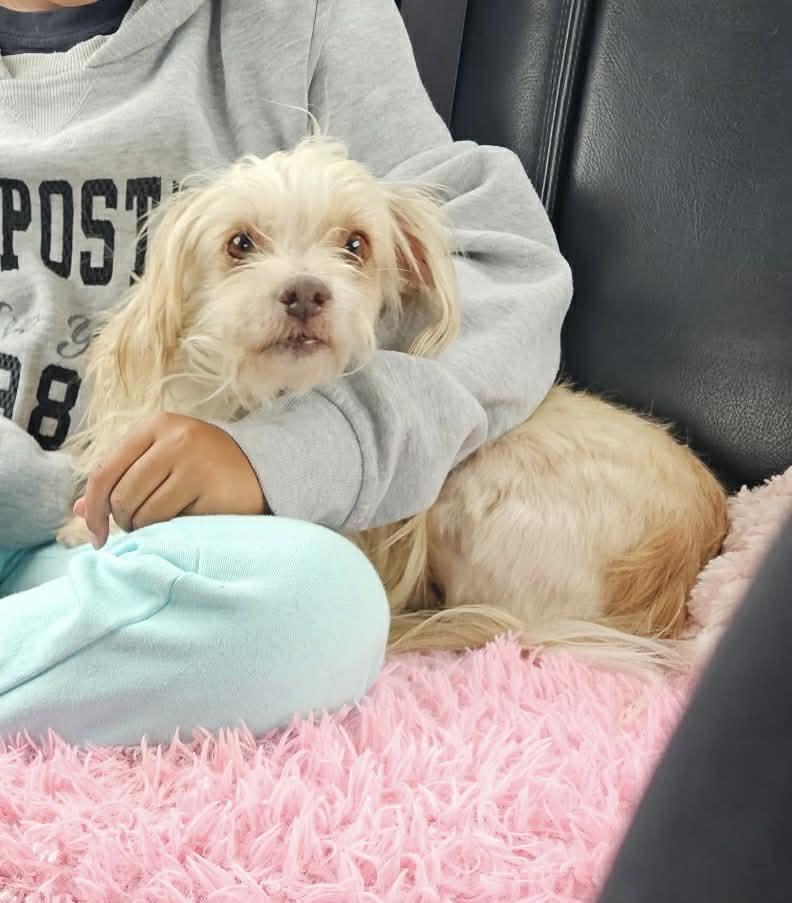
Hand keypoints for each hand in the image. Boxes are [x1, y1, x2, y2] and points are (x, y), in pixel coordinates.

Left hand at [75, 412, 266, 547]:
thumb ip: (120, 478)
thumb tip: (78, 510)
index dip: (93, 508)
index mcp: (155, 425)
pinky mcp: (211, 489)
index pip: (103, 471)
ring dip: (147, 529)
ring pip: (144, 513)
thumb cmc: (203, 467)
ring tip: (164, 524)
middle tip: (140, 527)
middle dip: (125, 521)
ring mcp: (195, 462)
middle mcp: (175, 438)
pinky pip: (172, 524)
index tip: (96, 534)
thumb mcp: (159, 460)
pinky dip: (171, 532)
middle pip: (122, 496)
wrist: (262, 470)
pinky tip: (186, 524)